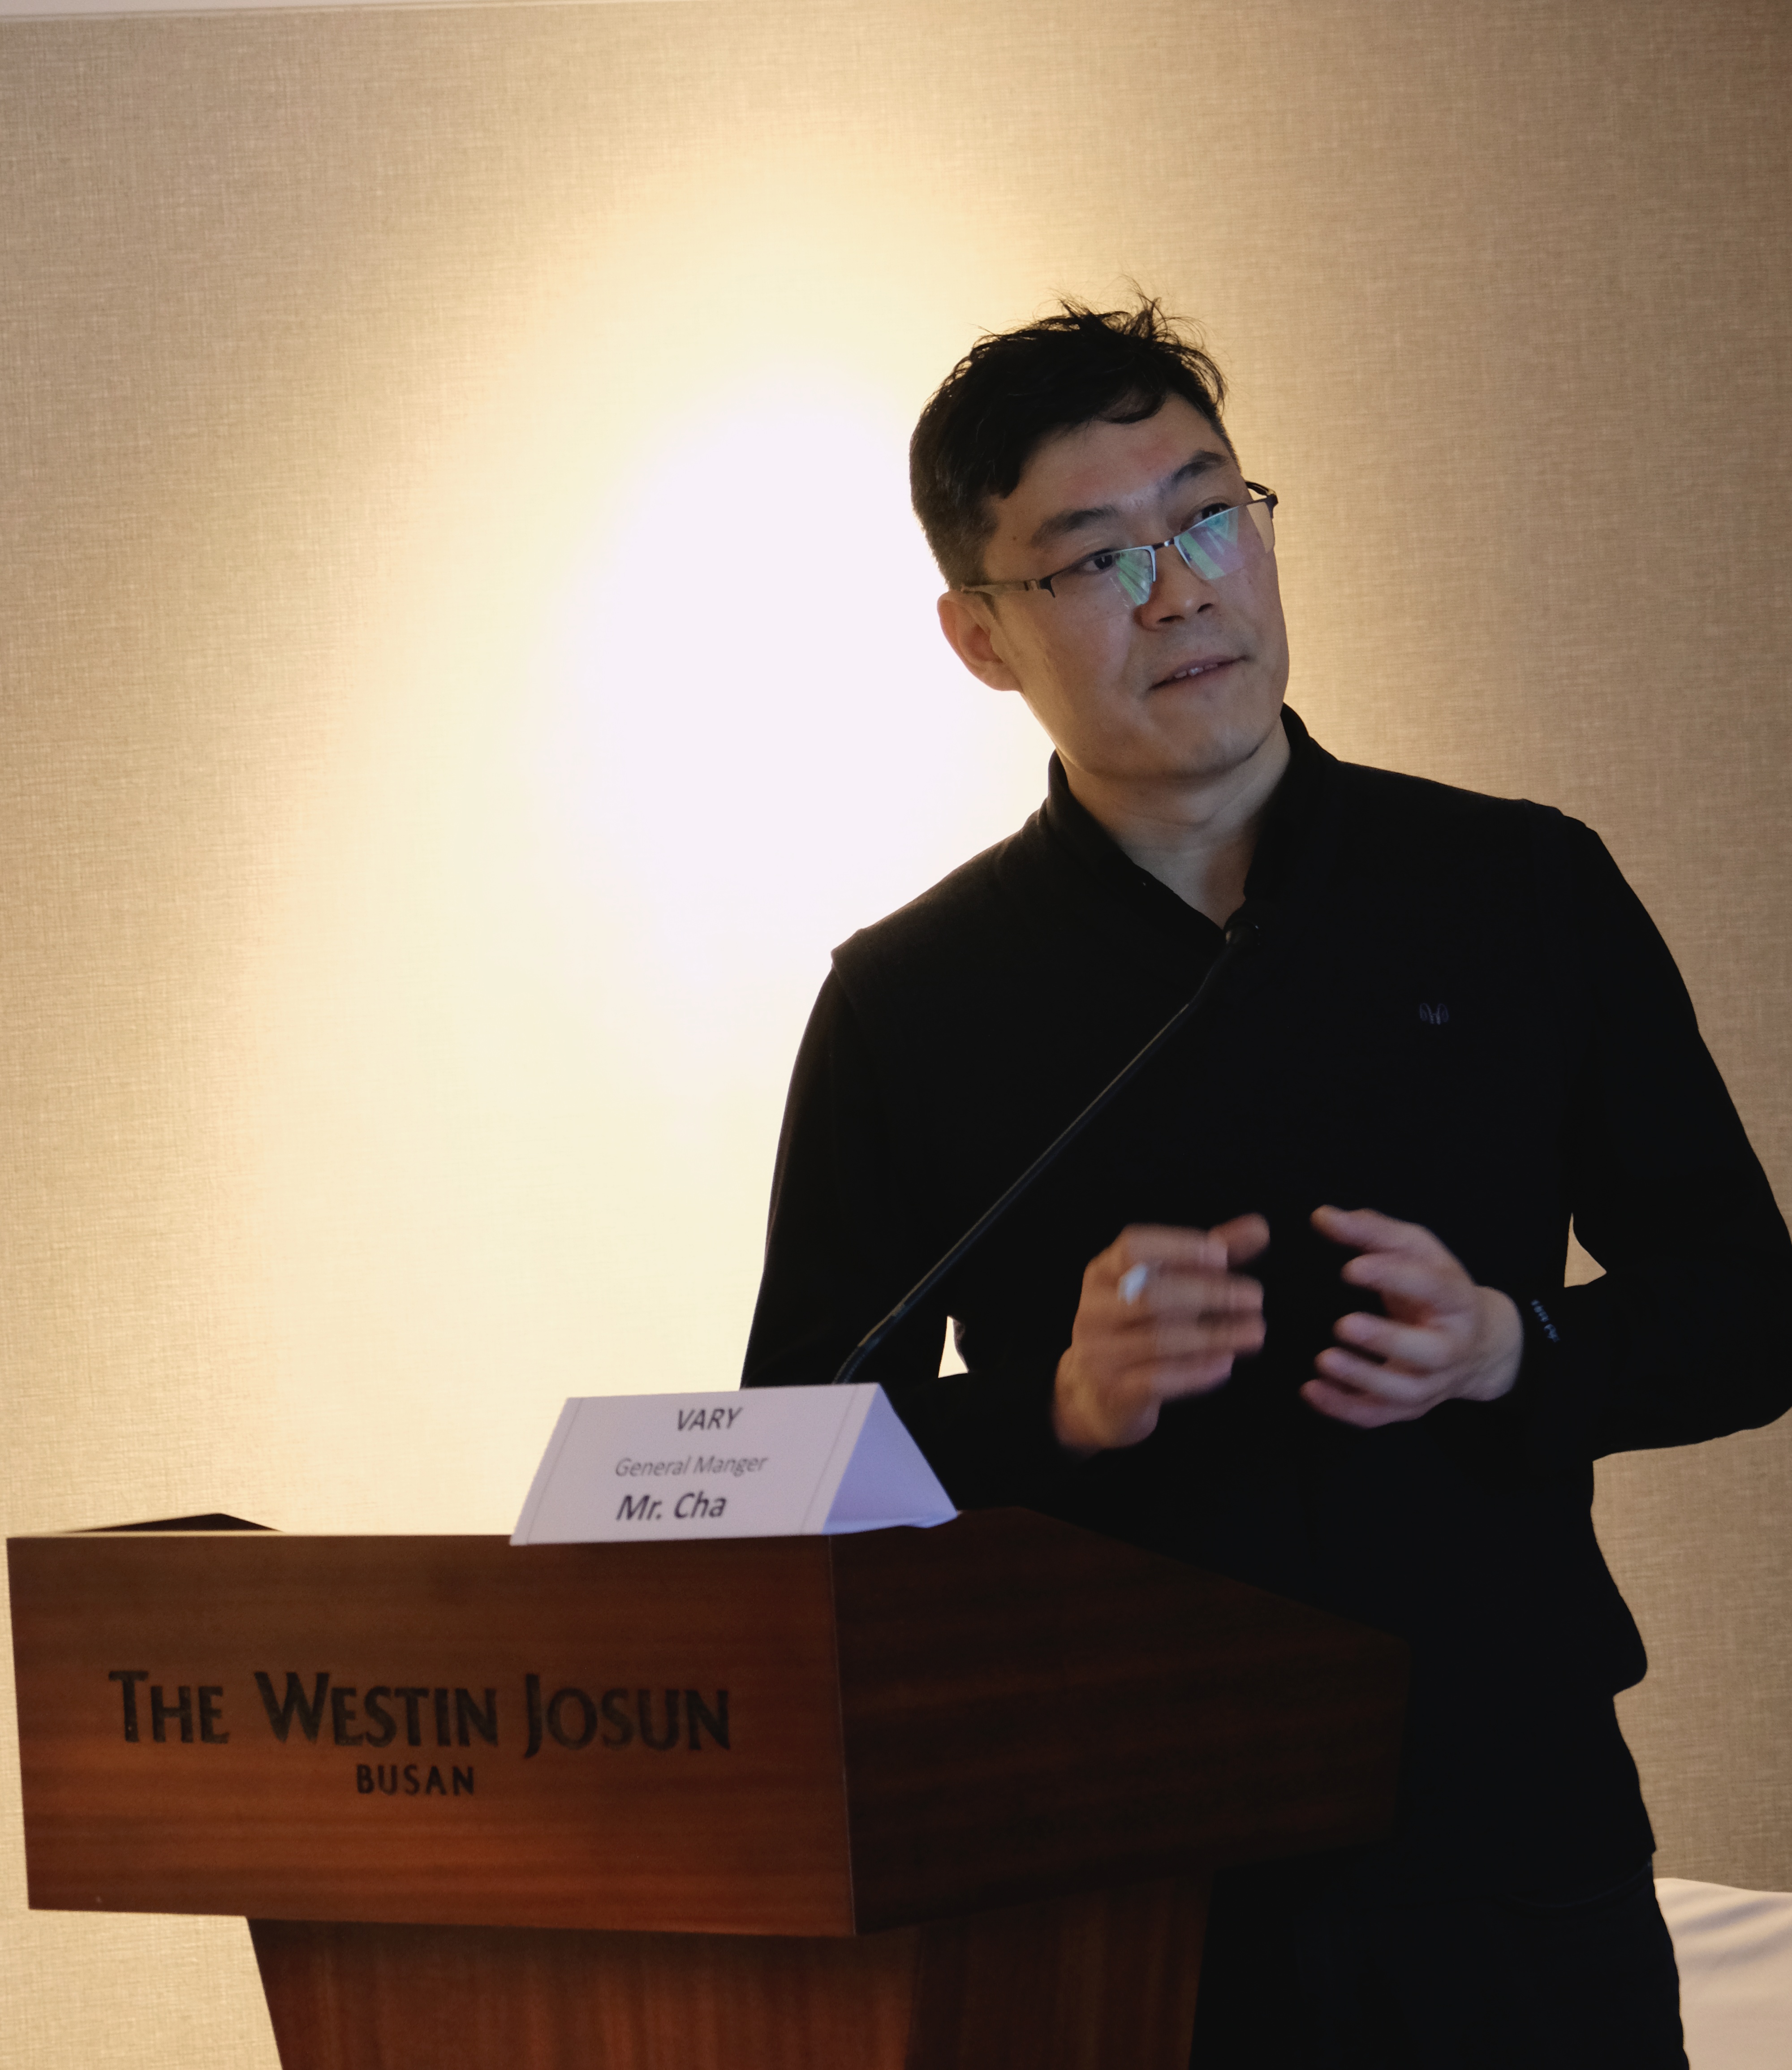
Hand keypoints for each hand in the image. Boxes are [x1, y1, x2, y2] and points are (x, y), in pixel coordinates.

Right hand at [1054, 1217, 1269, 1451]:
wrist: (1100, 1392)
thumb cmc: (1142, 1324)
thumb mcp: (1170, 1283)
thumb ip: (1211, 1254)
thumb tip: (1259, 1227)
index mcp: (1103, 1272)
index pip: (1132, 1247)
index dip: (1176, 1247)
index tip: (1221, 1256)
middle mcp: (1094, 1309)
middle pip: (1150, 1295)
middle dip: (1207, 1294)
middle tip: (1255, 1298)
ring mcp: (1099, 1352)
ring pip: (1159, 1340)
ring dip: (1214, 1335)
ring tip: (1256, 1332)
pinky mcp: (1114, 1390)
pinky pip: (1158, 1380)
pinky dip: (1196, 1372)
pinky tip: (1226, 1363)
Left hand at [1303, 1205, 1521, 1427]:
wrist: (1475, 1342)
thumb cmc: (1433, 1286)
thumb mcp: (1415, 1249)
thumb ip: (1371, 1231)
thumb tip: (1322, 1217)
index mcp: (1455, 1298)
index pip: (1430, 1286)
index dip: (1392, 1276)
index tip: (1350, 1268)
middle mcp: (1450, 1345)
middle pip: (1427, 1352)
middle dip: (1386, 1340)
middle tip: (1343, 1325)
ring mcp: (1432, 1382)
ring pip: (1403, 1391)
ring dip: (1361, 1379)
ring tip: (1322, 1360)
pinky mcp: (1409, 1407)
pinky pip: (1378, 1416)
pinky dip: (1344, 1408)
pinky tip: (1310, 1391)